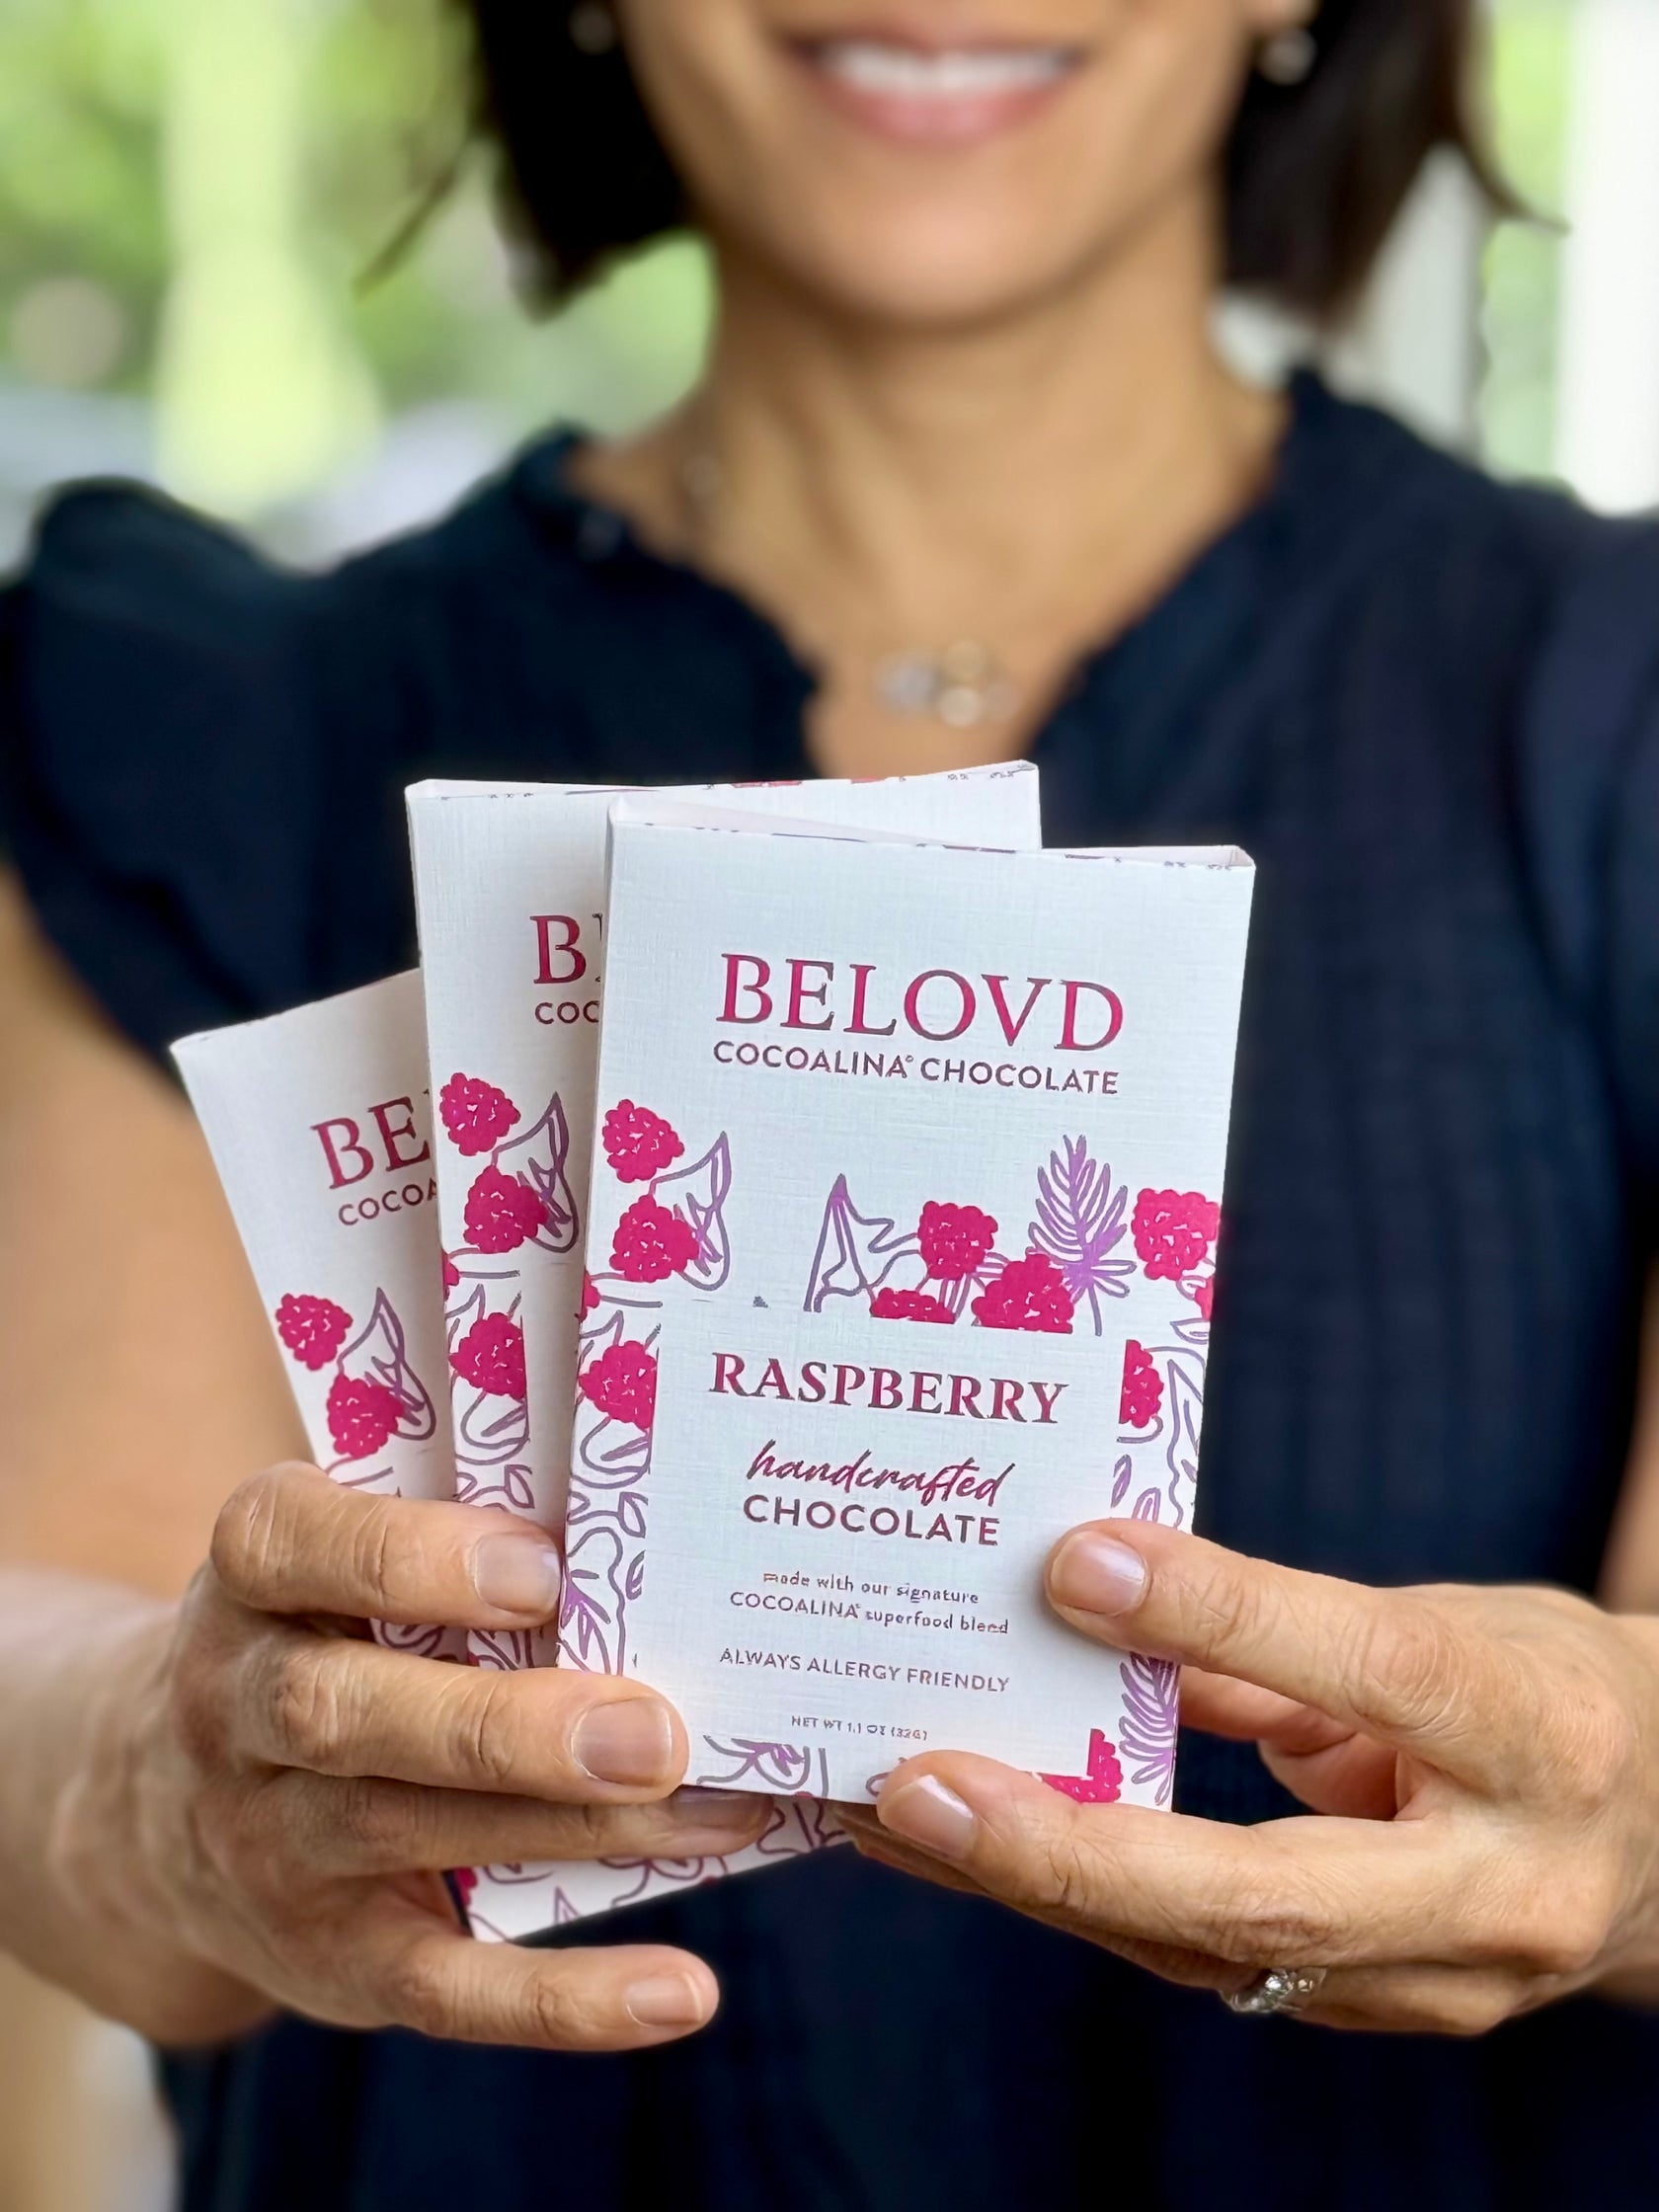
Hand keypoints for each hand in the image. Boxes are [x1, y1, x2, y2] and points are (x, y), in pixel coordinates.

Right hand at [62, 1463, 767, 2050]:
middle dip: (503, 1725)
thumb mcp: (346, 1565)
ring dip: (569, 1827)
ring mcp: (272, 1840)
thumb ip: (463, 1541)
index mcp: (253, 1577)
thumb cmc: (332, 1634)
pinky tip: (679, 1993)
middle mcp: (239, 1706)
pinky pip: (444, 1986)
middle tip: (654, 1730)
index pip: (292, 1547)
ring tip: (713, 1815)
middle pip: (344, 1712)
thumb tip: (661, 1538)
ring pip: (403, 1833)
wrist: (166, 1807)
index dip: (410, 1559)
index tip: (542, 1566)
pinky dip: (566, 1998)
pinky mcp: (332, 1957)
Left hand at [839, 1522, 1658, 2032]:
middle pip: (1267, 1891)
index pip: (1372, 1670)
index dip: (1223, 1613)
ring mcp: (1442, 1982)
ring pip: (1213, 1950)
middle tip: (918, 1787)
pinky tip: (979, 1849)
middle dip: (1073, 1850)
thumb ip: (1285, 1636)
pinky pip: (1210, 1962)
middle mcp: (1502, 1885)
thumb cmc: (1539, 1692)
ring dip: (1038, 1883)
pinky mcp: (1378, 2015)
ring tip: (895, 1814)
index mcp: (1535, 1734)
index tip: (1074, 1561)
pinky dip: (1087, 1901)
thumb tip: (1100, 1603)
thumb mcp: (1445, 1623)